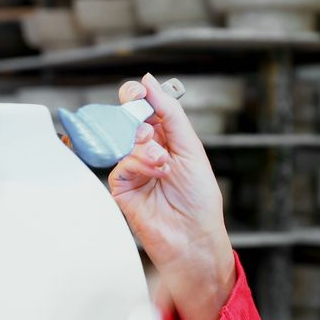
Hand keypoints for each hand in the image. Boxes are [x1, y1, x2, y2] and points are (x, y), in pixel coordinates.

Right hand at [108, 73, 234, 319]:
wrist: (194, 237)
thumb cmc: (199, 199)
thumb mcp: (191, 148)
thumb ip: (170, 113)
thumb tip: (150, 82)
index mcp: (167, 138)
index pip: (145, 107)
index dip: (138, 96)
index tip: (138, 91)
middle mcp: (147, 151)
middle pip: (127, 120)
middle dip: (137, 120)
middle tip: (148, 127)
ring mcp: (133, 169)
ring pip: (123, 141)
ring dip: (144, 146)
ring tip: (162, 161)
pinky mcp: (122, 188)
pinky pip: (119, 165)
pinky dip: (137, 164)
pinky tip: (155, 172)